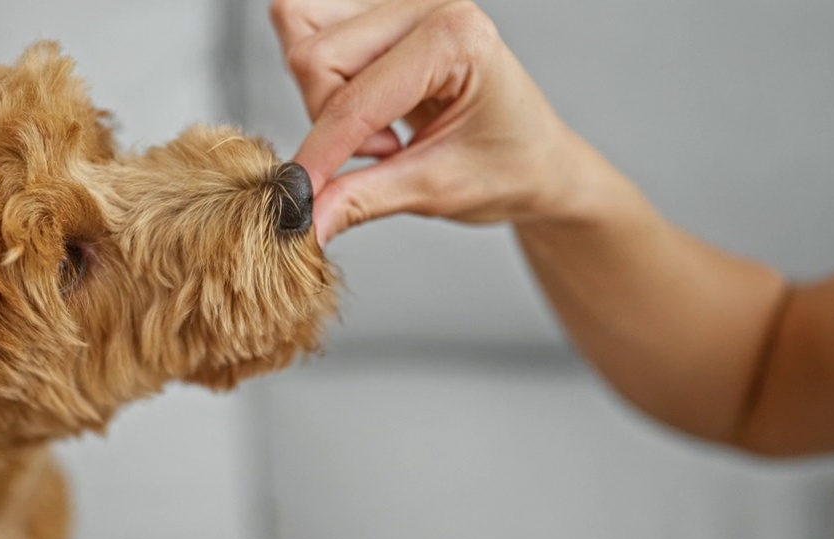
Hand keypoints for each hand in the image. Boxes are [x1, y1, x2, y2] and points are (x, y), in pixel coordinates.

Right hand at [271, 0, 579, 243]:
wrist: (537, 160)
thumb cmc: (508, 167)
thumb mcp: (435, 191)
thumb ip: (360, 199)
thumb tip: (301, 221)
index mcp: (457, 36)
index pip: (353, 97)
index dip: (320, 155)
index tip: (296, 198)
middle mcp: (426, 3)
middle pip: (315, 56)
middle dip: (331, 123)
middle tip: (386, 153)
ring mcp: (399, 1)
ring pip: (302, 33)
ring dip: (323, 95)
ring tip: (379, 126)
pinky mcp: (379, 11)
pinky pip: (309, 29)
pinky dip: (323, 78)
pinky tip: (370, 106)